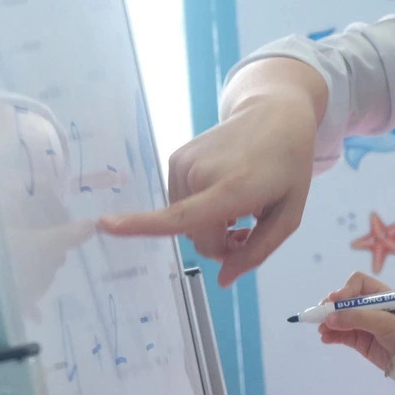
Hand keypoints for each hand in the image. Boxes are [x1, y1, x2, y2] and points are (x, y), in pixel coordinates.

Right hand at [97, 83, 319, 286]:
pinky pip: (181, 203)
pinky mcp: (175, 159)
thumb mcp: (288, 215)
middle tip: (247, 228)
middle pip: (196, 237)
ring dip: (209, 224)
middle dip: (218, 242)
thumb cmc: (288, 168)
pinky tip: (223, 187)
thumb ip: (257, 251)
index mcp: (232, 190)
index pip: (183, 215)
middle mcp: (201, 175)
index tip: (106, 225)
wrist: (275, 114)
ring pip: (186, 222)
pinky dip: (199, 206)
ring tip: (238, 203)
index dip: (144, 225)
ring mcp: (184, 164)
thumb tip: (222, 280)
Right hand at [316, 272, 394, 371]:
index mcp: (380, 295)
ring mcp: (363, 323)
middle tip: (321, 316)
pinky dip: (330, 334)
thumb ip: (358, 318)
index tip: (335, 299)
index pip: (358, 283)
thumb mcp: (385, 323)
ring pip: (339, 318)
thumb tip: (330, 318)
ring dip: (328, 322)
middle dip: (331, 306)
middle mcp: (369, 307)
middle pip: (344, 300)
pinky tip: (325, 338)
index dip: (345, 289)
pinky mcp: (358, 340)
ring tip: (322, 331)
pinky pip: (340, 334)